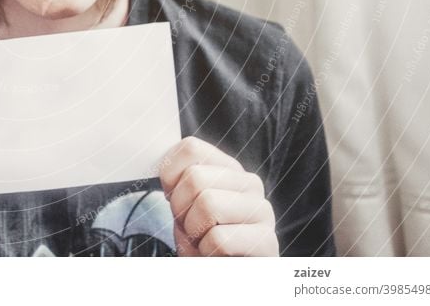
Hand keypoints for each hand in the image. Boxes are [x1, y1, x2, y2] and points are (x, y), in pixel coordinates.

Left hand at [159, 136, 277, 255]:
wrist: (221, 280)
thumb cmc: (199, 241)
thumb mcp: (182, 204)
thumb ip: (177, 178)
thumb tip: (162, 163)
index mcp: (228, 168)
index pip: (190, 148)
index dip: (170, 178)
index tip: (174, 199)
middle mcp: (250, 183)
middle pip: (195, 177)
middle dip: (180, 209)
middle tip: (191, 228)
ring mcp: (263, 211)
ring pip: (208, 204)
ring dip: (194, 231)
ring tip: (203, 241)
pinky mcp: (267, 243)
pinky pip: (219, 239)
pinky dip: (206, 252)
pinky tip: (217, 257)